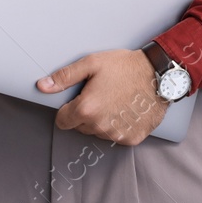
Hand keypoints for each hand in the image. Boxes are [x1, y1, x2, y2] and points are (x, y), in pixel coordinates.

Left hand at [39, 49, 168, 145]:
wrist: (159, 74)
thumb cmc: (126, 66)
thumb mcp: (92, 63)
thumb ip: (65, 76)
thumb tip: (42, 86)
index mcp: (87, 109)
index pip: (62, 121)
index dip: (67, 109)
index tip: (78, 99)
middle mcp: (100, 126)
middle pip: (80, 127)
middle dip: (85, 113)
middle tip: (100, 94)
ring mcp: (117, 135)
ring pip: (97, 132)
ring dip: (101, 120)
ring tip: (115, 100)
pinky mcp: (131, 139)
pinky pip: (116, 136)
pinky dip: (118, 126)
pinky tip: (126, 109)